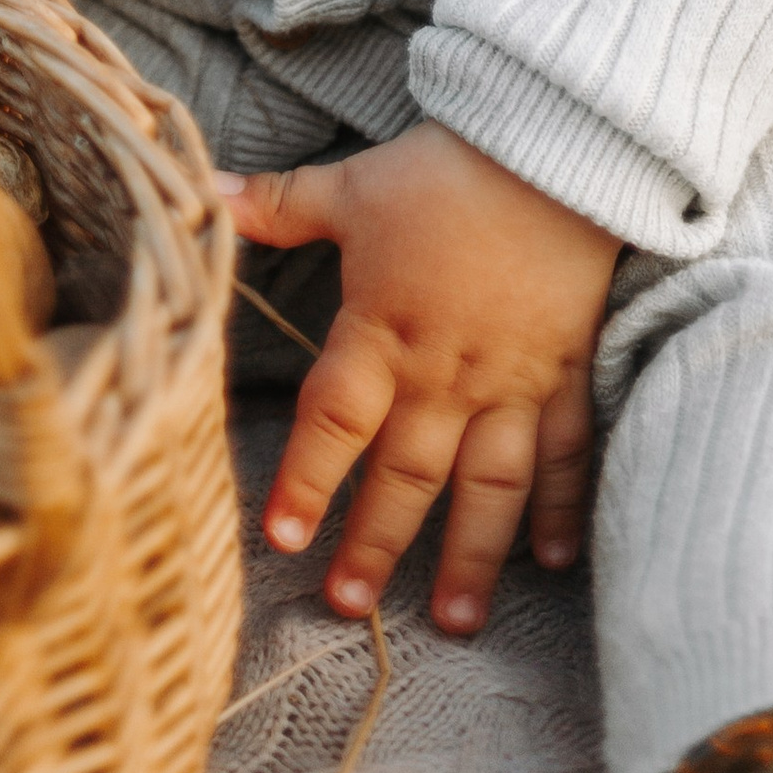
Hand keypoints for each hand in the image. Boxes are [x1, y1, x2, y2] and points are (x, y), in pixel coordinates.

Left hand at [222, 122, 619, 633]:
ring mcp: (511, 380)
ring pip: (488, 486)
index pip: (334, 421)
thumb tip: (206, 194)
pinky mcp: (566, 372)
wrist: (553, 153)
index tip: (281, 537)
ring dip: (468, 556)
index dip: (305, 479)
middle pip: (405, 473)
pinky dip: (562, 506)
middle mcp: (446, 373)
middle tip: (347, 603)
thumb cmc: (445, 171)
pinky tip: (553, 560)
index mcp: (384, 331)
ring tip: (451, 619)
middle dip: (374, 542)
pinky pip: (565, 452)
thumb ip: (281, 205)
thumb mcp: (353, 185)